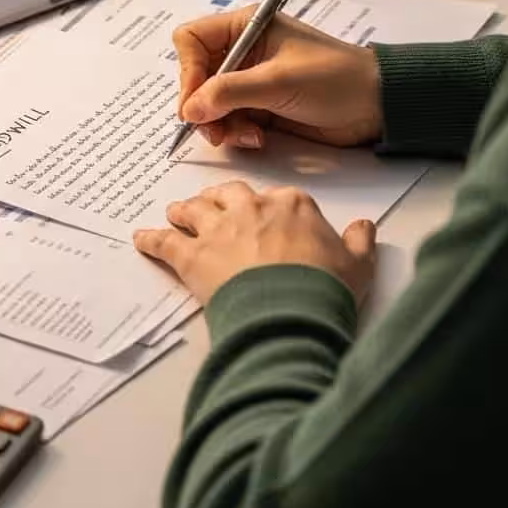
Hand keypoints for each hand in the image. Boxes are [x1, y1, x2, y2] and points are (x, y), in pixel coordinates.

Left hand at [134, 182, 376, 306]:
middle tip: (212, 206)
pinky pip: (165, 242)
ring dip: (184, 212)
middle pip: (229, 194)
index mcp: (291, 205)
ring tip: (176, 214)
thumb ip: (359, 242)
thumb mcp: (358, 265)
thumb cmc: (325, 290)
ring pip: (194, 210)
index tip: (264, 216)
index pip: (276, 197)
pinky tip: (141, 239)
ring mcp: (218, 229)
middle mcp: (250, 208)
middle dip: (220, 199)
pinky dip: (151, 240)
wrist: (290, 313)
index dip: (267, 208)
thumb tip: (366, 226)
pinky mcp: (192, 256)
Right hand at [174, 7, 383, 149]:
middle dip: (203, 105)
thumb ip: (229, 93)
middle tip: (215, 129)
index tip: (195, 102)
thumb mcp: (278, 81)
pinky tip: (258, 138)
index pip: (192, 40)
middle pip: (197, 76)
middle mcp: (243, 51)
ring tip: (246, 136)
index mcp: (247, 26)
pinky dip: (236, 133)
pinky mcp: (260, 107)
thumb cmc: (335, 78)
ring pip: (210, 104)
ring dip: (221, 124)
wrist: (376, 106)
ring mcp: (251, 80)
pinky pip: (230, 120)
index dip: (188, 71)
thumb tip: (189, 109)